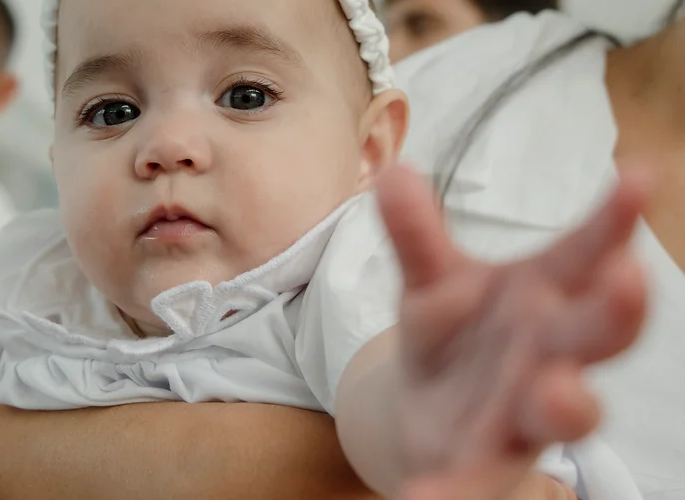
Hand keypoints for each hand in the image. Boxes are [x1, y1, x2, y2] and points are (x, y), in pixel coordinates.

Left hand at [377, 166, 647, 499]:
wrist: (429, 400)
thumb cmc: (451, 331)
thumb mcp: (430, 280)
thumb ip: (415, 235)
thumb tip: (392, 173)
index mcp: (540, 297)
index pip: (583, 254)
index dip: (611, 220)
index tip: (638, 175)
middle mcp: (546, 352)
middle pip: (591, 334)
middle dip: (615, 311)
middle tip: (629, 279)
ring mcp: (521, 411)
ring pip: (560, 411)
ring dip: (569, 404)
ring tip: (558, 393)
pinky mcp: (482, 462)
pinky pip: (475, 482)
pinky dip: (454, 493)